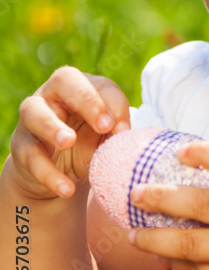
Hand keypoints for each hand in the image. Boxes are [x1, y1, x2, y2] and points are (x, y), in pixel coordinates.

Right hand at [9, 67, 130, 200]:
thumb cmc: (86, 145)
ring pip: (34, 112)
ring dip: (52, 126)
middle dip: (87, 100)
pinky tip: (66, 189)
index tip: (124, 130)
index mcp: (83, 87)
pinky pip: (31, 156)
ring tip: (68, 142)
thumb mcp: (103, 138)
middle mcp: (54, 94)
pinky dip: (49, 174)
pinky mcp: (21, 146)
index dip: (115, 105)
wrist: (56, 175)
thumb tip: (125, 138)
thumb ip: (114, 134)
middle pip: (65, 80)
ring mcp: (32, 118)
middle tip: (104, 125)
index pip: (102, 85)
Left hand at [127, 141, 208, 269]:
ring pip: (191, 244)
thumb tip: (199, 171)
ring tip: (133, 234)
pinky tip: (159, 255)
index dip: (207, 153)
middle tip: (137, 194)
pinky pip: (197, 269)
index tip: (179, 152)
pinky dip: (174, 261)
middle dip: (163, 198)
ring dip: (156, 239)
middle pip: (203, 204)